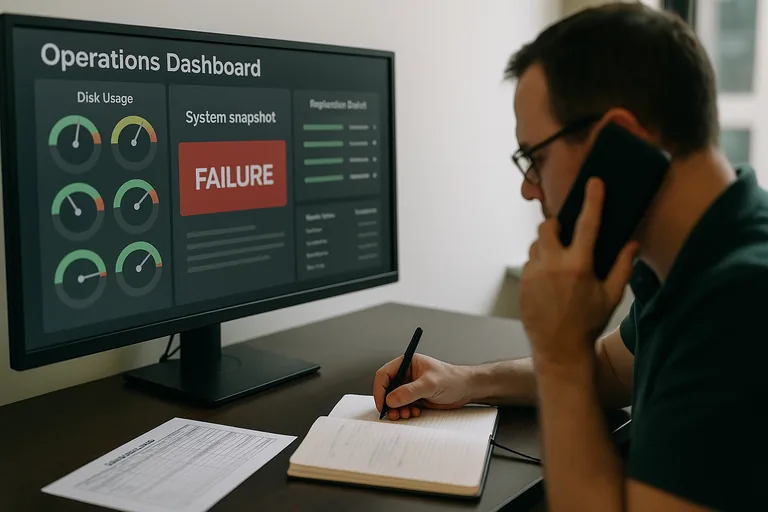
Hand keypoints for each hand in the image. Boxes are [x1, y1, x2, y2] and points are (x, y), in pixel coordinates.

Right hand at [373, 353, 472, 419]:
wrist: (466, 390)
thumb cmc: (452, 379)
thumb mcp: (430, 384)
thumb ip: (410, 391)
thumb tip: (390, 399)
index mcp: (407, 363)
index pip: (384, 374)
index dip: (380, 389)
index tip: (382, 404)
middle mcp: (406, 374)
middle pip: (387, 389)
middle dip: (388, 402)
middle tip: (392, 414)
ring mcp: (410, 387)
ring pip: (393, 400)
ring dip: (396, 409)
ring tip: (405, 415)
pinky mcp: (415, 398)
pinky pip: (402, 406)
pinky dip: (404, 412)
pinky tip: (414, 413)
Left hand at [519, 178, 637, 366]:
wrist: (559, 349)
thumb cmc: (589, 322)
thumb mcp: (611, 295)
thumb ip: (623, 267)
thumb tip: (633, 243)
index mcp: (579, 265)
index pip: (587, 224)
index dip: (592, 200)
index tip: (594, 183)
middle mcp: (553, 265)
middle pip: (546, 227)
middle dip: (556, 226)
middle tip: (566, 234)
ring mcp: (533, 274)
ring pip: (536, 245)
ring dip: (546, 247)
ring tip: (559, 263)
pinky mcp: (522, 283)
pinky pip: (529, 263)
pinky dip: (539, 265)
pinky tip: (549, 281)